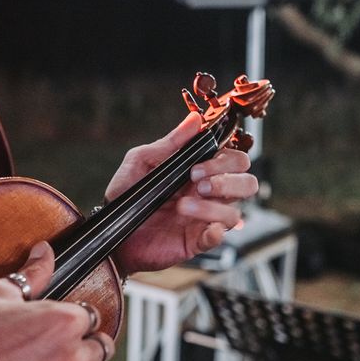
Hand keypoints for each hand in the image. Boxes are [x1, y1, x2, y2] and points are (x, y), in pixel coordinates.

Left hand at [106, 112, 258, 273]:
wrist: (112, 231)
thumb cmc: (126, 196)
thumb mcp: (141, 162)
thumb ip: (169, 143)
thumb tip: (194, 119)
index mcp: (200, 172)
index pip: (235, 160)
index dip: (225, 159)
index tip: (197, 165)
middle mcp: (207, 195)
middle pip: (247, 183)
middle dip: (227, 180)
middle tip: (197, 182)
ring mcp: (204, 219)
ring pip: (235, 212)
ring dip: (212, 207)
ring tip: (182, 206)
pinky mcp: (197, 241)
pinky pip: (219, 237)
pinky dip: (216, 232)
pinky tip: (203, 229)